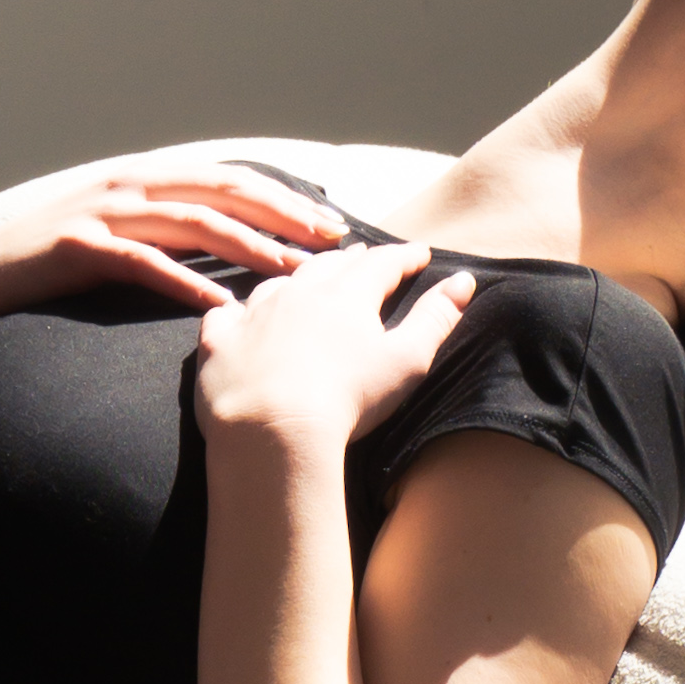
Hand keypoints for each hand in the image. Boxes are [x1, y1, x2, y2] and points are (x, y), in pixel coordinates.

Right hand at [0, 163, 351, 343]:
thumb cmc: (56, 269)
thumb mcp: (120, 237)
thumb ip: (168, 231)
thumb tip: (233, 247)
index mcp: (146, 179)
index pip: (229, 178)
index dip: (283, 198)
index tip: (329, 226)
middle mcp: (129, 184)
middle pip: (222, 190)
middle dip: (282, 215)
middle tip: (329, 244)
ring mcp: (103, 212)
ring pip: (192, 221)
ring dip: (247, 246)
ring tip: (290, 276)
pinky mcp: (78, 246)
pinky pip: (144, 262)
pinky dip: (185, 282)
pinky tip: (220, 305)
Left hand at [192, 238, 472, 455]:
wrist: (271, 429)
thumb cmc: (348, 398)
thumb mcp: (407, 359)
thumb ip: (436, 318)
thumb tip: (464, 280)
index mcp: (348, 294)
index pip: (383, 263)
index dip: (404, 257)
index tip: (419, 253)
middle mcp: (298, 292)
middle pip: (330, 265)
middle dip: (352, 259)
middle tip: (365, 256)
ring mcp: (254, 314)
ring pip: (278, 283)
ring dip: (298, 277)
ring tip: (308, 279)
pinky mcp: (220, 342)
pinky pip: (224, 316)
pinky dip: (235, 312)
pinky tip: (236, 314)